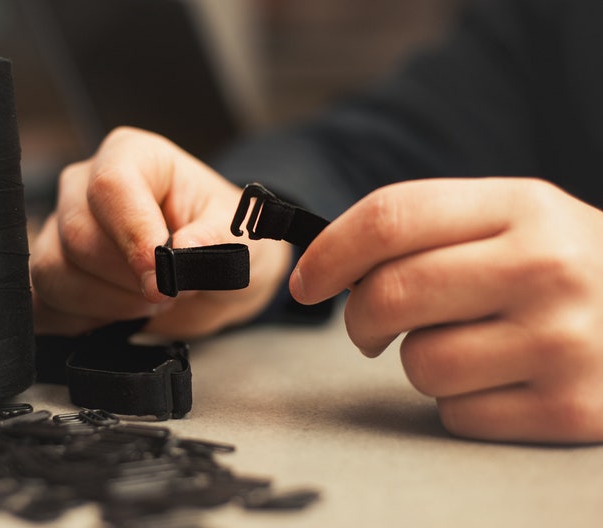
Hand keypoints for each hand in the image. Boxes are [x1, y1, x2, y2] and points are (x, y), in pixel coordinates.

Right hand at [30, 127, 290, 338]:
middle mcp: (86, 186)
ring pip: (53, 271)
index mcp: (135, 157)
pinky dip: (82, 322)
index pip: (111, 184)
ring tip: (149, 302)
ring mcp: (60, 229)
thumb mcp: (242, 238)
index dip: (134, 236)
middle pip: (78, 234)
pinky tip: (119, 317)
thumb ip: (214, 241)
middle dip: (129, 279)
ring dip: (109, 303)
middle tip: (170, 291)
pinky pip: (43, 303)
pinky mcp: (52, 272)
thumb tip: (182, 252)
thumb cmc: (227, 242)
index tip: (163, 279)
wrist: (216, 278)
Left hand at [291, 177, 602, 443]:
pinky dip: (460, 402)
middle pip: (390, 294)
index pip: (391, 218)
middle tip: (370, 326)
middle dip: (358, 318)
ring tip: (468, 345)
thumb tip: (328, 264)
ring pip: (419, 364)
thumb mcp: (513, 217)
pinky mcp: (570, 411)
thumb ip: (428, 227)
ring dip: (420, 361)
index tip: (307, 281)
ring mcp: (563, 343)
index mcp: (522, 206)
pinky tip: (501, 378)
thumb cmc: (564, 264)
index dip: (330, 252)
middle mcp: (547, 268)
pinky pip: (456, 414)